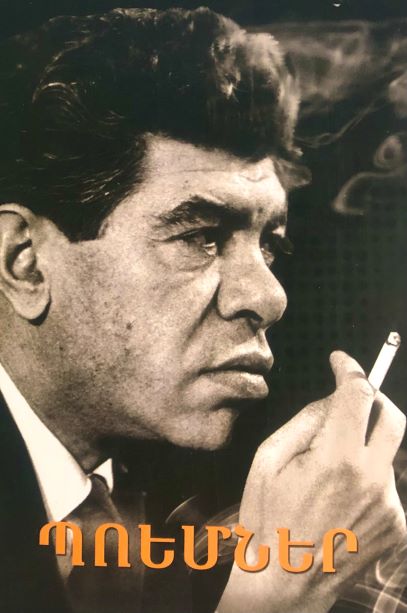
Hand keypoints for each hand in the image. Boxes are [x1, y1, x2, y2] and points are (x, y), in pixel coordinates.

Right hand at [218, 351, 406, 612]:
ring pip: (386, 453)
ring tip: (329, 476)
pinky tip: (340, 501)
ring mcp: (389, 505)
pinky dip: (367, 479)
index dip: (349, 369)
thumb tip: (332, 401)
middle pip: (392, 417)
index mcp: (336, 459)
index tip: (340, 360)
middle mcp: (372, 479)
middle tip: (350, 403)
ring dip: (363, 448)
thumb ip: (305, 421)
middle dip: (373, 400)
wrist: (285, 581)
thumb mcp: (267, 459)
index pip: (357, 394)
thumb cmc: (268, 518)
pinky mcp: (397, 526)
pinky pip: (386, 484)